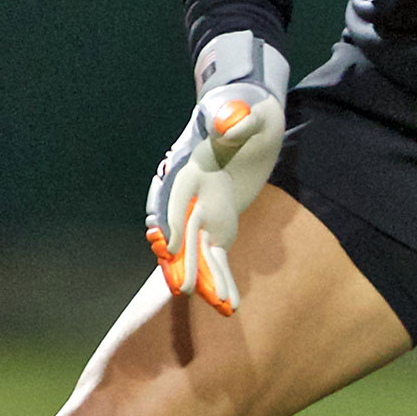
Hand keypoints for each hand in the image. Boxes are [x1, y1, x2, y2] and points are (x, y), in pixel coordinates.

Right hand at [145, 34, 287, 315]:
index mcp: (189, 167)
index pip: (174, 197)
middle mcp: (190, 195)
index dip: (170, 221)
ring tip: (216, 305)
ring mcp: (202, 213)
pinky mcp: (218, 226)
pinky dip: (222, 279)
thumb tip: (232, 123)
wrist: (249, 116)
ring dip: (205, 279)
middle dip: (182, 261)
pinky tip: (230, 306)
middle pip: (182, 231)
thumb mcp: (243, 110)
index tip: (167, 245)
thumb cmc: (244, 110)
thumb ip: (236, 118)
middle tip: (183, 288)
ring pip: (199, 252)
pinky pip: (217, 257)